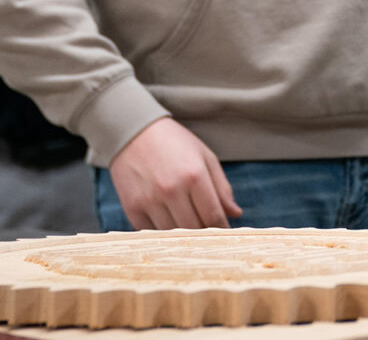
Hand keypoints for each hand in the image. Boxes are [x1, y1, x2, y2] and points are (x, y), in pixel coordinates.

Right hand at [107, 117, 241, 229]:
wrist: (133, 132)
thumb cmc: (175, 144)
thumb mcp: (204, 157)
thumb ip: (222, 187)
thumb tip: (236, 214)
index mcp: (195, 175)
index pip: (214, 216)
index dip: (223, 229)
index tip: (226, 233)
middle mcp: (172, 190)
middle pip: (195, 229)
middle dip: (205, 234)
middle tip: (209, 233)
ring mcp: (150, 200)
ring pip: (173, 235)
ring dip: (184, 236)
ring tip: (189, 229)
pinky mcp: (132, 207)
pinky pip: (151, 233)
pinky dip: (162, 234)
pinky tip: (168, 224)